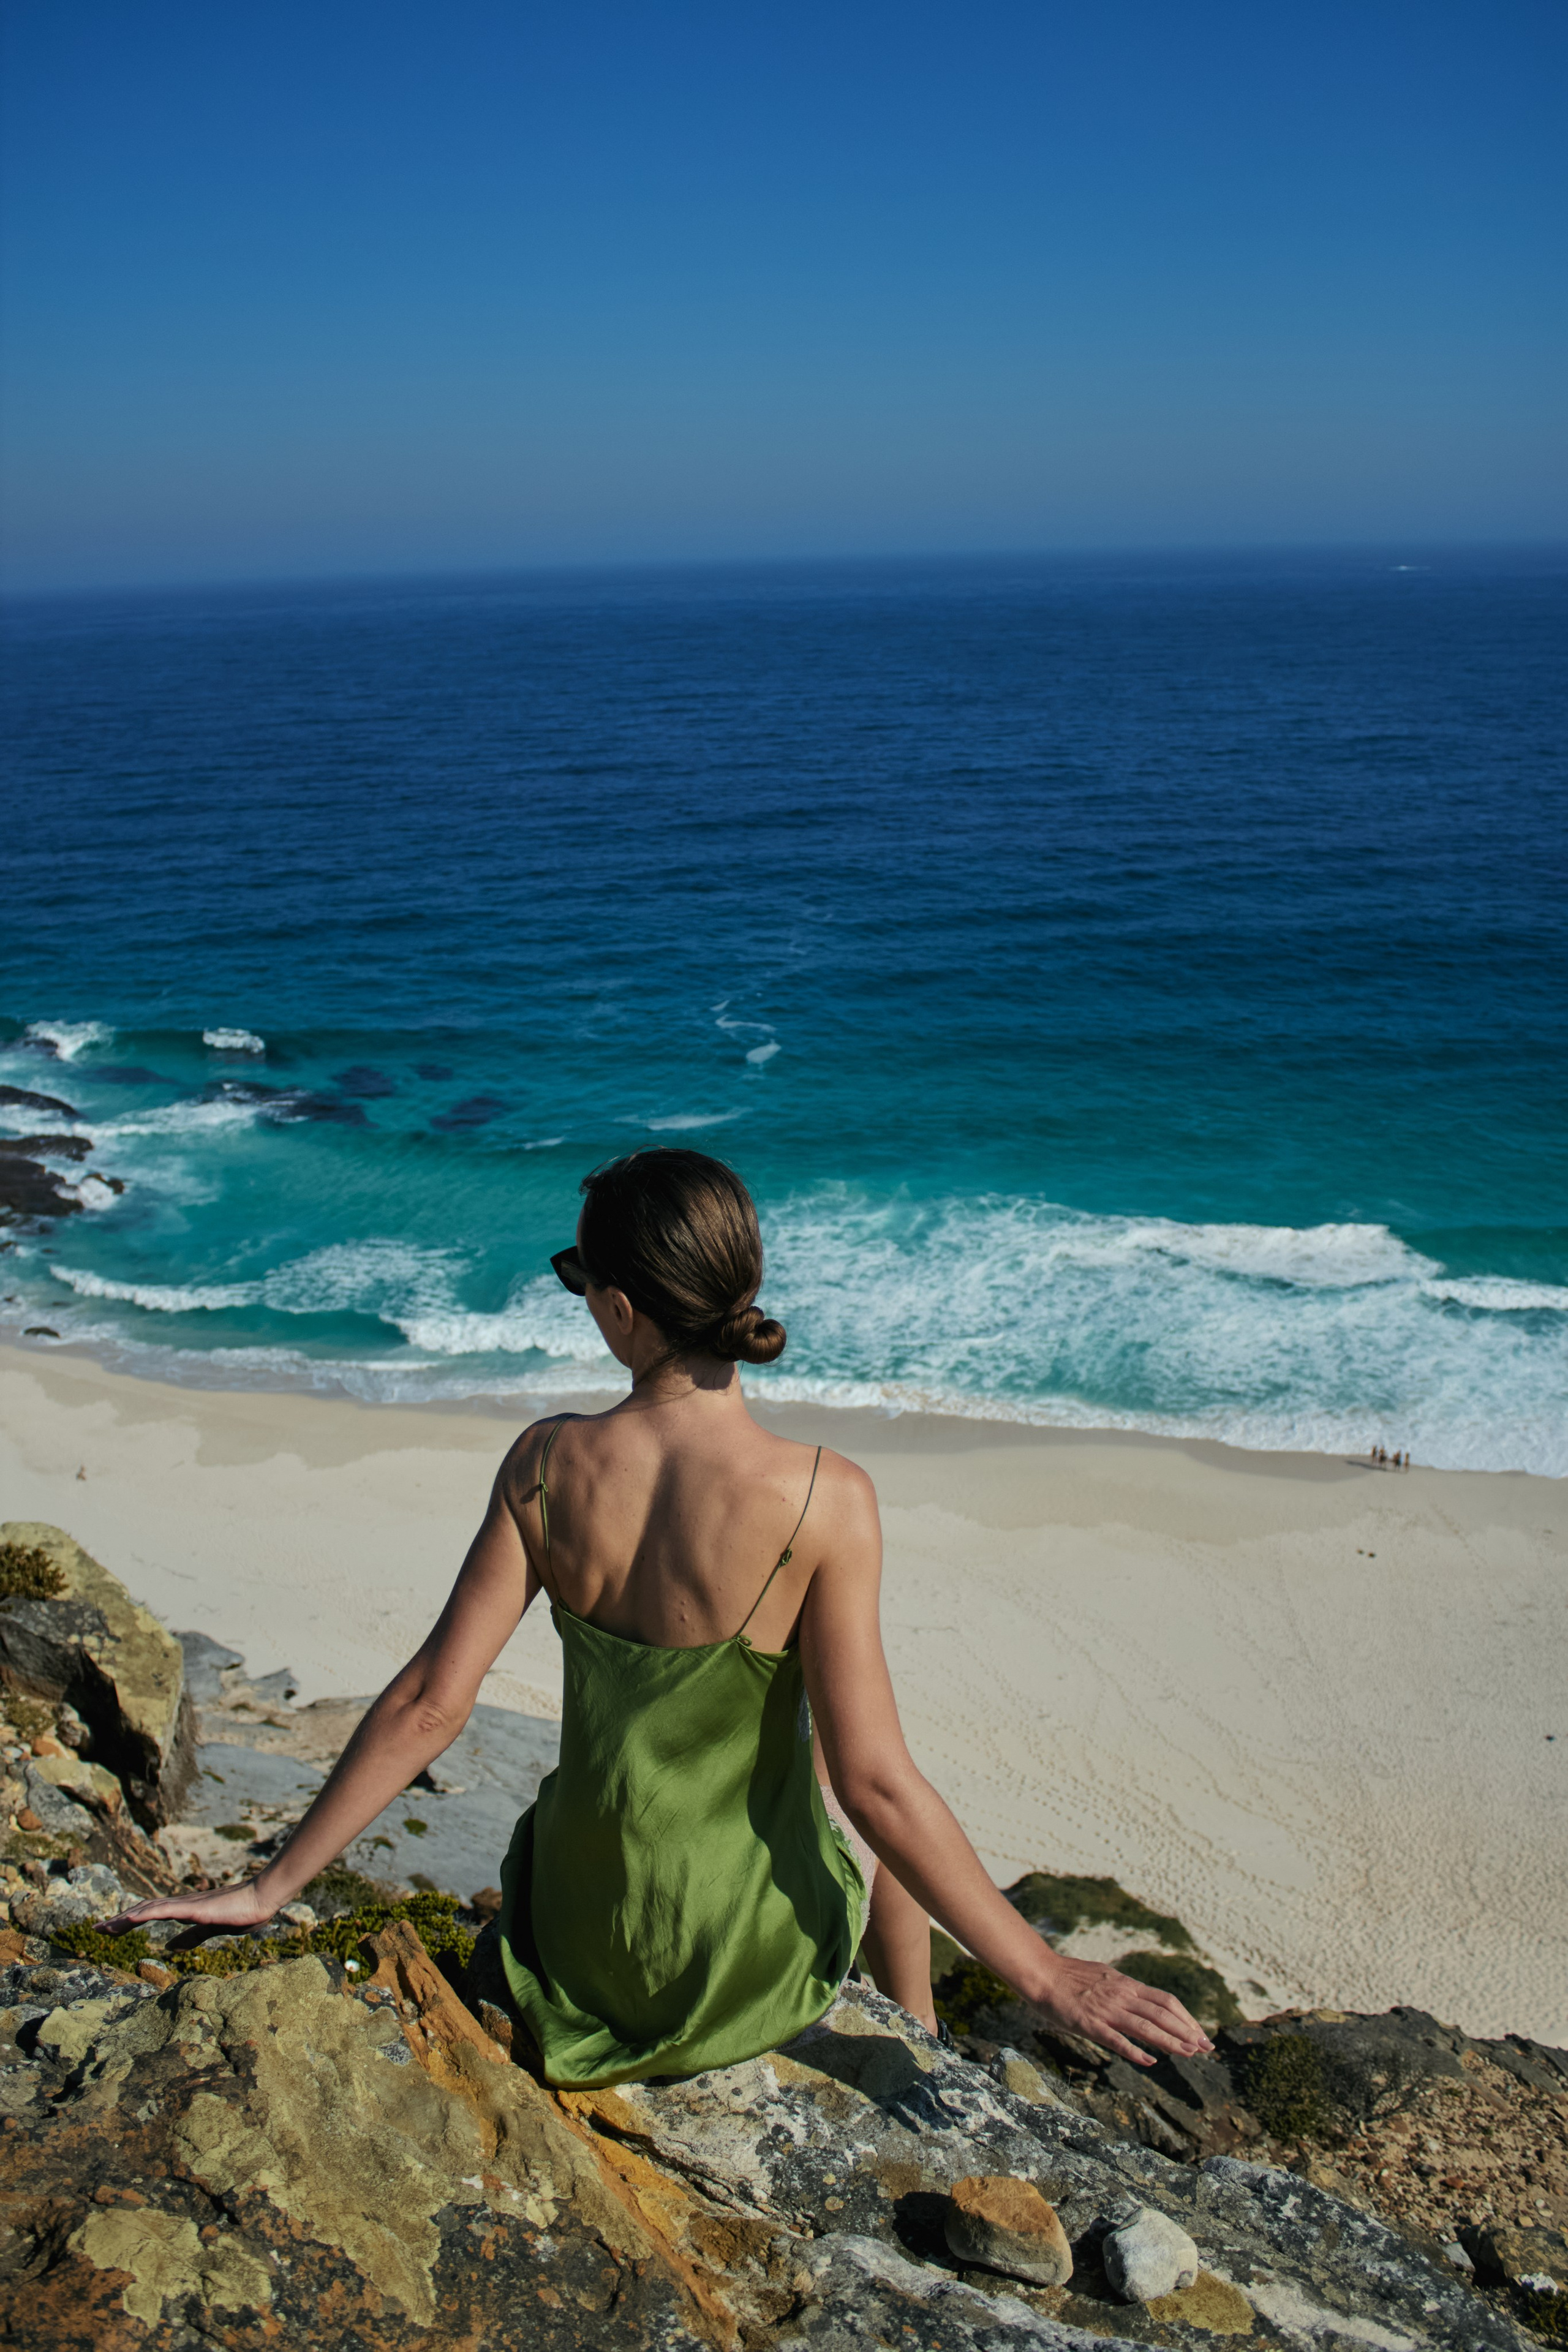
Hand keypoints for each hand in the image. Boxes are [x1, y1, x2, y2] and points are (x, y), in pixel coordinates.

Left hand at [102, 1878, 280, 1953]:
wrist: (262, 1898)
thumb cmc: (241, 1911)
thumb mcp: (211, 1929)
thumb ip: (191, 1937)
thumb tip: (170, 1948)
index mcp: (185, 1910)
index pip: (150, 1913)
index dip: (128, 1920)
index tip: (108, 1929)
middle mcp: (181, 1904)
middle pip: (143, 1910)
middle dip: (118, 1920)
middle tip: (95, 1929)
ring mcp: (187, 1904)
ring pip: (149, 1908)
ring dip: (125, 1917)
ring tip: (105, 1927)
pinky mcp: (195, 1908)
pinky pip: (165, 1911)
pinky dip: (145, 1914)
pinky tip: (131, 1919)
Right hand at [1033, 1955, 1214, 2066]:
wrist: (1043, 1974)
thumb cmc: (1071, 1977)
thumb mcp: (1105, 1976)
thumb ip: (1125, 1990)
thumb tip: (1143, 1999)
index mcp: (1127, 1985)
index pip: (1166, 2001)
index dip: (1187, 2018)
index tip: (1201, 2033)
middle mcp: (1122, 1996)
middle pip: (1163, 2014)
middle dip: (1187, 2031)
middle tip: (1206, 2047)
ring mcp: (1107, 2010)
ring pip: (1146, 2027)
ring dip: (1171, 2042)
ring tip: (1189, 2054)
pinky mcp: (1090, 2024)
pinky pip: (1117, 2040)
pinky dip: (1135, 2052)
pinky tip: (1151, 2062)